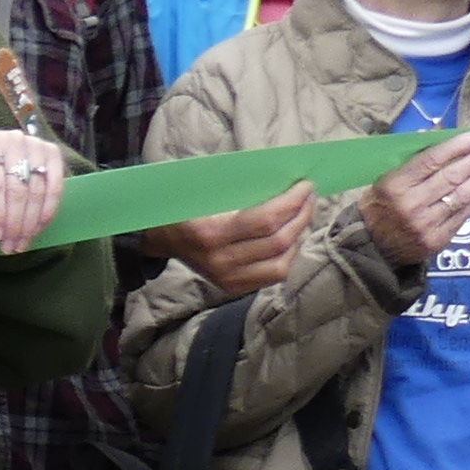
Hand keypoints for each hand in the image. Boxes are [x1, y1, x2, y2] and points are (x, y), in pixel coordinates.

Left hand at [0, 128, 71, 254]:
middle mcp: (14, 141)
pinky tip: (39, 228)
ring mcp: (36, 145)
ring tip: (22, 243)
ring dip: (31, 222)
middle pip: (18, 190)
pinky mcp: (53, 153)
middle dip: (15, 223)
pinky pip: (55, 186)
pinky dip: (48, 210)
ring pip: (38, 191)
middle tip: (10, 246)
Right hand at [143, 184, 309, 294]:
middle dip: (302, 215)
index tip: (305, 186)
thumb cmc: (186, 207)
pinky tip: (288, 239)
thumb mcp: (206, 192)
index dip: (293, 202)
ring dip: (298, 236)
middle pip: (279, 241)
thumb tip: (287, 181)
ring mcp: (226, 278)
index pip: (266, 220)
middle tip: (308, 197)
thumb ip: (243, 190)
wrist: (161, 238)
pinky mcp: (232, 287)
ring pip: (282, 262)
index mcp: (210, 233)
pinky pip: (273, 275)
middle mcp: (219, 261)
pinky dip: (287, 255)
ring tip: (301, 217)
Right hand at [355, 137, 469, 267]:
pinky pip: (463, 213)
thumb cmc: (377, 208)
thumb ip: (411, 160)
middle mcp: (411, 204)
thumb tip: (436, 135)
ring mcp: (426, 223)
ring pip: (462, 195)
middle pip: (451, 176)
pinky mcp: (438, 238)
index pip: (431, 160)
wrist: (370, 249)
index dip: (457, 147)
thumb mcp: (384, 181)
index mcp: (395, 186)